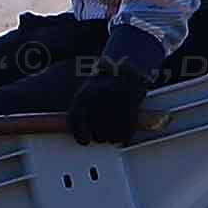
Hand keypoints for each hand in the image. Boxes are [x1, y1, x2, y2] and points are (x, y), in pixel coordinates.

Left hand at [68, 32, 165, 147]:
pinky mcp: (131, 104)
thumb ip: (83, 107)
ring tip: (111, 138)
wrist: (125, 65)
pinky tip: (122, 138)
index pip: (76, 120)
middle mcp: (97, 98)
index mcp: (84, 94)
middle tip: (100, 137)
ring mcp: (114, 101)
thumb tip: (78, 130)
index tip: (84, 141)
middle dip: (98, 136)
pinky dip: (124, 137)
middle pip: (95, 129)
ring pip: (111, 132)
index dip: (79, 134)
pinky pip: (126, 129)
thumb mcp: (88, 89)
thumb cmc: (105, 80)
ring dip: (111, 138)